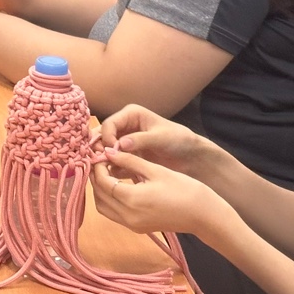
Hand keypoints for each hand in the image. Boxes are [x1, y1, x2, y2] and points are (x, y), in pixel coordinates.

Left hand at [91, 147, 232, 238]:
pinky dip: (110, 200)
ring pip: (103, 207)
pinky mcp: (138, 228)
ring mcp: (132, 225)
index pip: (102, 182)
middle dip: (96, 178)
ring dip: (101, 190)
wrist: (204, 215)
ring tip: (108, 171)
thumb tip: (107, 151)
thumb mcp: (155, 170)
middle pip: (99, 196)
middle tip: (101, 161)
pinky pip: (114, 214)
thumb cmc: (184, 189)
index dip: (98, 166)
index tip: (99, 153)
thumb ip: (129, 161)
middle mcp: (128, 216)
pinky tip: (118, 185)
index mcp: (131, 200)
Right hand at [96, 105, 216, 179]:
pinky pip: (114, 161)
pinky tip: (115, 178)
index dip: (107, 138)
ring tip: (107, 172)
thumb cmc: (179, 141)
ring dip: (104, 160)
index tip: (111, 153)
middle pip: (103, 136)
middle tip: (103, 163)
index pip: (109, 124)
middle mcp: (124, 126)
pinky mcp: (128, 156)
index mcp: (131, 115)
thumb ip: (141, 140)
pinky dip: (112, 169)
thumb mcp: (161, 138)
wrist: (192, 158)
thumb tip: (119, 144)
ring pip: (105, 149)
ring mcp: (125, 142)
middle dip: (101, 149)